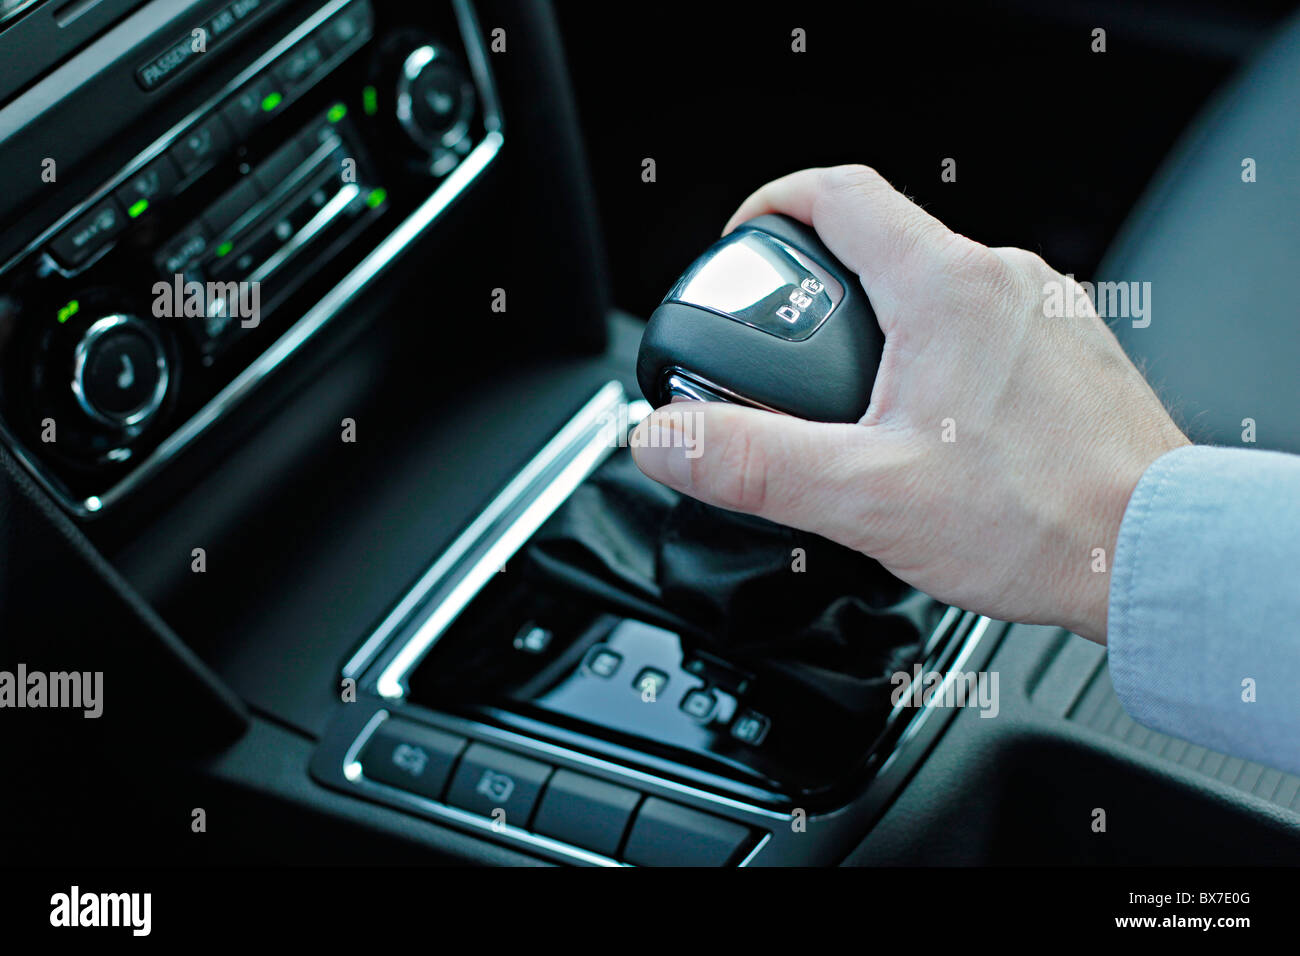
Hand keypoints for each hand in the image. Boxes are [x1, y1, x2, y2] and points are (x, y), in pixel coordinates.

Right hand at [630, 165, 1188, 641]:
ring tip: (855, 402)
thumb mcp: (865, 496)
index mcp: (946, 287)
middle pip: (882, 240)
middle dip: (818, 283)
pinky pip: (984, 325)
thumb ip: (751, 464)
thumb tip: (665, 439)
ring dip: (881, 324)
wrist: (1155, 555)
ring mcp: (1046, 312)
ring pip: (935, 286)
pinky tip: (934, 426)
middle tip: (783, 344)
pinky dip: (939, 354)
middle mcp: (1005, 280)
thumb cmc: (1040, 519)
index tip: (743, 239)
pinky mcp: (1070, 352)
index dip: (773, 204)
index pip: (839, 193)